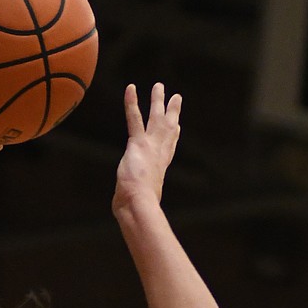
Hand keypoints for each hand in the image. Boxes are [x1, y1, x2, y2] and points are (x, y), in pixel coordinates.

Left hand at [112, 82, 180, 214]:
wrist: (139, 204)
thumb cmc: (139, 208)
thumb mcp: (141, 204)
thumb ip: (138, 205)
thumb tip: (136, 222)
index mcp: (160, 167)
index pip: (168, 147)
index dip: (173, 135)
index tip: (177, 125)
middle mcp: (159, 154)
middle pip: (168, 128)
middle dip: (172, 112)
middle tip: (176, 97)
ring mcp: (150, 146)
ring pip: (155, 118)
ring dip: (157, 101)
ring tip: (159, 85)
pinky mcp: (138, 143)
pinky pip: (134, 118)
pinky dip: (132, 103)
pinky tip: (131, 88)